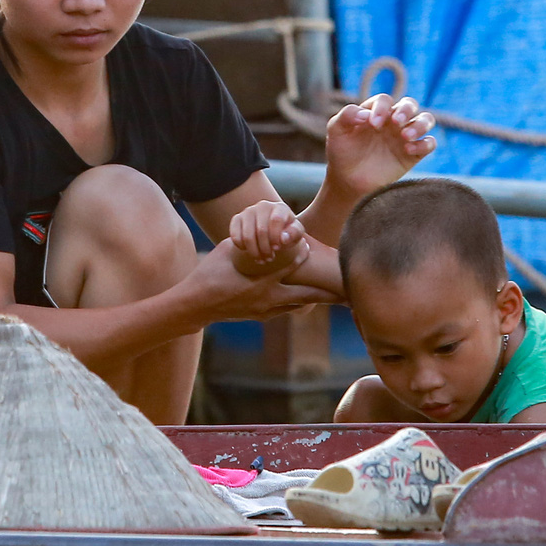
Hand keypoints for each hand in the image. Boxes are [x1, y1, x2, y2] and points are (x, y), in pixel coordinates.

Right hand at [186, 239, 334, 322]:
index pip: (292, 265)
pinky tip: (309, 299)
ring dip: (316, 298)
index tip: (313, 247)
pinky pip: (287, 309)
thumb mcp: (230, 251)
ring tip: (337, 295)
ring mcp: (266, 310)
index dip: (304, 255)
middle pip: (307, 294)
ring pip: (300, 304)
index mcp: (261, 279)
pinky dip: (300, 303)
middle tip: (348, 286)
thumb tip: (263, 229)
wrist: (197, 304)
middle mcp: (268, 297)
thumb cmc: (211, 272)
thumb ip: (250, 242)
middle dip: (328, 291)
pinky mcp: (262, 316)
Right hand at [228, 200, 305, 277]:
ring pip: (247, 236)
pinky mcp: (237, 219)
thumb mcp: (296, 233)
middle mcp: (263, 206)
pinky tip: (250, 252)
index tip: (277, 249)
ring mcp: (248, 211)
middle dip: (265, 249)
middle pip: (261, 230)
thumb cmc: (287, 233)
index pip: (276, 220)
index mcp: (280, 208)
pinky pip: (235, 236)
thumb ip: (294, 234)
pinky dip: (242, 247)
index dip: (275, 237)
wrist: (272, 231)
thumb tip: (283, 238)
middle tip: (269, 259)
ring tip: (261, 259)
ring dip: (254, 252)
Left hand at [324, 93, 436, 198]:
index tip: (373, 124)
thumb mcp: (336, 130)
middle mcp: (393, 121)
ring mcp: (405, 137)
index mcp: (376, 111)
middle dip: (406, 110)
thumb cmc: (342, 151)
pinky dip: (424, 144)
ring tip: (406, 136)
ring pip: (425, 120)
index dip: (381, 108)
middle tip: (396, 122)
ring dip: (420, 124)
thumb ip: (347, 115)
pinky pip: (429, 143)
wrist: (347, 180)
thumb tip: (365, 113)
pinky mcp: (413, 154)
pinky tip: (408, 150)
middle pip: (410, 104)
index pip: (385, 100)